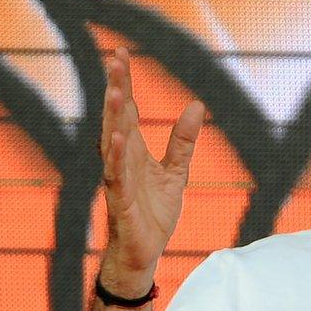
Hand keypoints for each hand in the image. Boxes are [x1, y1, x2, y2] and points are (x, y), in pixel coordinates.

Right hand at [98, 47, 204, 296]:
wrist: (144, 256)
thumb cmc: (153, 215)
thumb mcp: (176, 174)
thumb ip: (183, 142)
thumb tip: (196, 105)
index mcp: (134, 153)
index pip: (128, 112)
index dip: (124, 84)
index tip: (120, 54)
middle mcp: (122, 162)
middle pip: (118, 120)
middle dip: (117, 90)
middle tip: (115, 59)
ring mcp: (118, 182)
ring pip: (113, 145)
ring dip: (114, 119)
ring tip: (116, 91)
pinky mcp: (121, 204)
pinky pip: (117, 178)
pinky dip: (116, 159)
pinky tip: (117, 139)